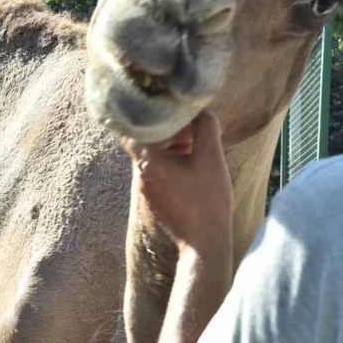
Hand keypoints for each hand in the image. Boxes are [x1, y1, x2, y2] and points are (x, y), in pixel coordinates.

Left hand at [123, 111, 232, 258]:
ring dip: (173, 140)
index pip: (130, 123)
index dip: (145, 108)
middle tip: (193, 122)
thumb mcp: (211, 157)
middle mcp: (141, 172)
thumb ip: (206, 127)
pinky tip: (195, 159)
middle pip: (146, 135)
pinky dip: (174, 157)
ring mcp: (146, 185)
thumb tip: (201, 110)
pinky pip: (160, 166)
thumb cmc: (207, 200)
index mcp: (147, 160)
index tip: (162, 100)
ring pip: (154, 151)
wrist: (205, 242)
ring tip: (197, 140)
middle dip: (169, 125)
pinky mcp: (156, 194)